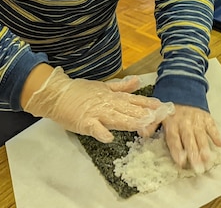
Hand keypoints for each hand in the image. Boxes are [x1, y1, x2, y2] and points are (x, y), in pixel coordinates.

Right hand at [23, 67, 173, 142]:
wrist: (57, 94)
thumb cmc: (80, 91)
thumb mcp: (103, 86)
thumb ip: (121, 86)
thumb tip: (138, 81)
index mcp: (112, 97)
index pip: (134, 100)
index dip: (149, 104)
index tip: (163, 107)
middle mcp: (108, 104)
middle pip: (129, 110)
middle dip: (145, 114)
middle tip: (160, 118)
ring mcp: (97, 113)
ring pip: (116, 118)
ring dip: (130, 122)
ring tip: (143, 126)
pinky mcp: (85, 122)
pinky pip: (95, 128)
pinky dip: (102, 132)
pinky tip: (110, 137)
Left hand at [139, 105, 220, 172]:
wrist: (182, 86)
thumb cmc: (169, 106)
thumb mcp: (158, 113)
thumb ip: (151, 124)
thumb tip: (143, 134)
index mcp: (171, 123)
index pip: (174, 139)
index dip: (177, 150)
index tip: (181, 162)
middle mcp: (184, 122)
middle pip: (189, 140)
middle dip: (194, 154)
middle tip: (198, 167)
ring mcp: (196, 119)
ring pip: (201, 135)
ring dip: (205, 147)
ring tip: (208, 159)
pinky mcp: (206, 116)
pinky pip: (212, 126)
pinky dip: (216, 135)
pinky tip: (220, 145)